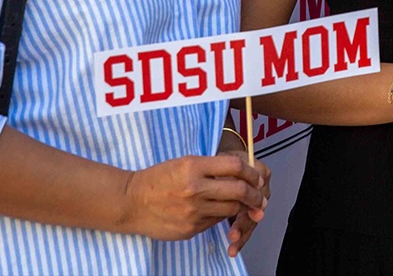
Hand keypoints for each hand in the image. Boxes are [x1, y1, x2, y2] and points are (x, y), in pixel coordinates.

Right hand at [119, 154, 267, 242]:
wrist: (131, 202)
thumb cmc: (158, 178)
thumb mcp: (183, 163)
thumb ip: (212, 168)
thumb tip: (242, 174)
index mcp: (193, 166)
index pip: (235, 166)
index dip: (251, 171)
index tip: (256, 176)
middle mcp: (195, 189)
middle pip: (239, 190)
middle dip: (255, 194)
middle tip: (260, 196)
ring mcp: (193, 211)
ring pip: (231, 209)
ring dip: (241, 207)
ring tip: (244, 204)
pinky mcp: (190, 229)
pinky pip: (215, 222)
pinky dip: (221, 216)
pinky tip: (218, 211)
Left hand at [217, 141, 271, 256]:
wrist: (224, 161)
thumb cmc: (224, 159)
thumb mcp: (227, 157)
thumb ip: (233, 170)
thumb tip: (235, 184)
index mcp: (260, 172)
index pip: (257, 188)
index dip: (248, 200)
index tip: (236, 210)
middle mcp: (262, 188)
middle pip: (256, 208)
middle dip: (244, 222)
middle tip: (233, 234)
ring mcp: (256, 201)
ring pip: (252, 220)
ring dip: (243, 233)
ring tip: (233, 244)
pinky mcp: (248, 211)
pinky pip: (247, 224)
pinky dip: (241, 237)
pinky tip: (233, 249)